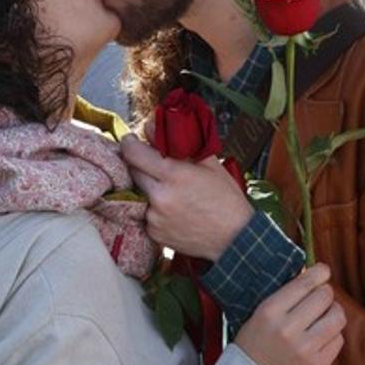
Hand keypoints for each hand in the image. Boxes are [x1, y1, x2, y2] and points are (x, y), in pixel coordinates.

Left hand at [121, 134, 252, 260]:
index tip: (132, 141)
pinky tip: (173, 209)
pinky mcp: (154, 232)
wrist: (234, 238)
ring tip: (172, 191)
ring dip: (149, 188)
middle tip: (155, 164)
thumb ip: (181, 143)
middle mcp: (160, 197)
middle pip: (133, 172)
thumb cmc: (226, 200)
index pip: (134, 153)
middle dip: (140, 165)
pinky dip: (154, 208)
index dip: (130, 144)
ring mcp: (155, 217)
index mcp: (173, 175)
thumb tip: (154, 126)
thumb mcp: (209, 164)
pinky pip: (145, 213)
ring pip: (139, 193)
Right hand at [234, 264, 345, 364]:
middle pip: (324, 296)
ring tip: (326, 315)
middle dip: (325, 293)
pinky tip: (322, 336)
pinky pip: (338, 340)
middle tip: (320, 297)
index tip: (323, 270)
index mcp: (269, 312)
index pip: (304, 283)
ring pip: (337, 316)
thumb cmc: (252, 349)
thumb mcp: (257, 317)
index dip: (319, 272)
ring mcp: (305, 349)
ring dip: (334, 312)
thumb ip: (282, 298)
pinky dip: (333, 335)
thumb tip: (309, 275)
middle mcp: (288, 328)